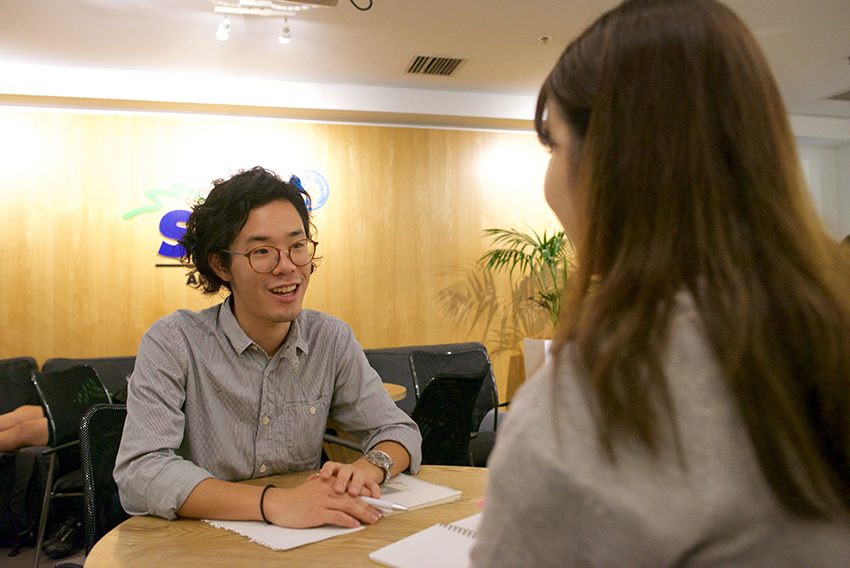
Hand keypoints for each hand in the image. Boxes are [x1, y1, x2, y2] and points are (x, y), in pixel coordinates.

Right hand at [262, 473, 379, 528]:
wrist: (278, 503)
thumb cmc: (295, 499)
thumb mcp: (314, 489)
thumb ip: (328, 490)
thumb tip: (343, 498)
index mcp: (328, 482)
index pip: (352, 486)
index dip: (366, 494)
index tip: (375, 501)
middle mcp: (328, 489)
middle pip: (354, 497)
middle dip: (369, 505)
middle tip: (378, 513)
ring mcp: (323, 501)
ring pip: (349, 506)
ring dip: (364, 514)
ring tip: (372, 520)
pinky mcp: (318, 512)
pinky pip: (338, 516)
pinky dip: (349, 521)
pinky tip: (356, 524)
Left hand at [318, 460, 381, 497]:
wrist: (354, 476)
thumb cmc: (337, 482)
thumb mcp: (328, 481)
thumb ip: (319, 481)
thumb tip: (308, 481)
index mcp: (336, 468)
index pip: (331, 466)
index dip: (327, 470)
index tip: (323, 476)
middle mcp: (347, 469)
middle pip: (345, 471)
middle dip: (342, 480)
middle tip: (338, 489)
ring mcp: (359, 474)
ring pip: (358, 476)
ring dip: (356, 484)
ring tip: (353, 493)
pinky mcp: (369, 481)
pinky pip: (372, 484)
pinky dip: (374, 491)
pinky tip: (374, 498)